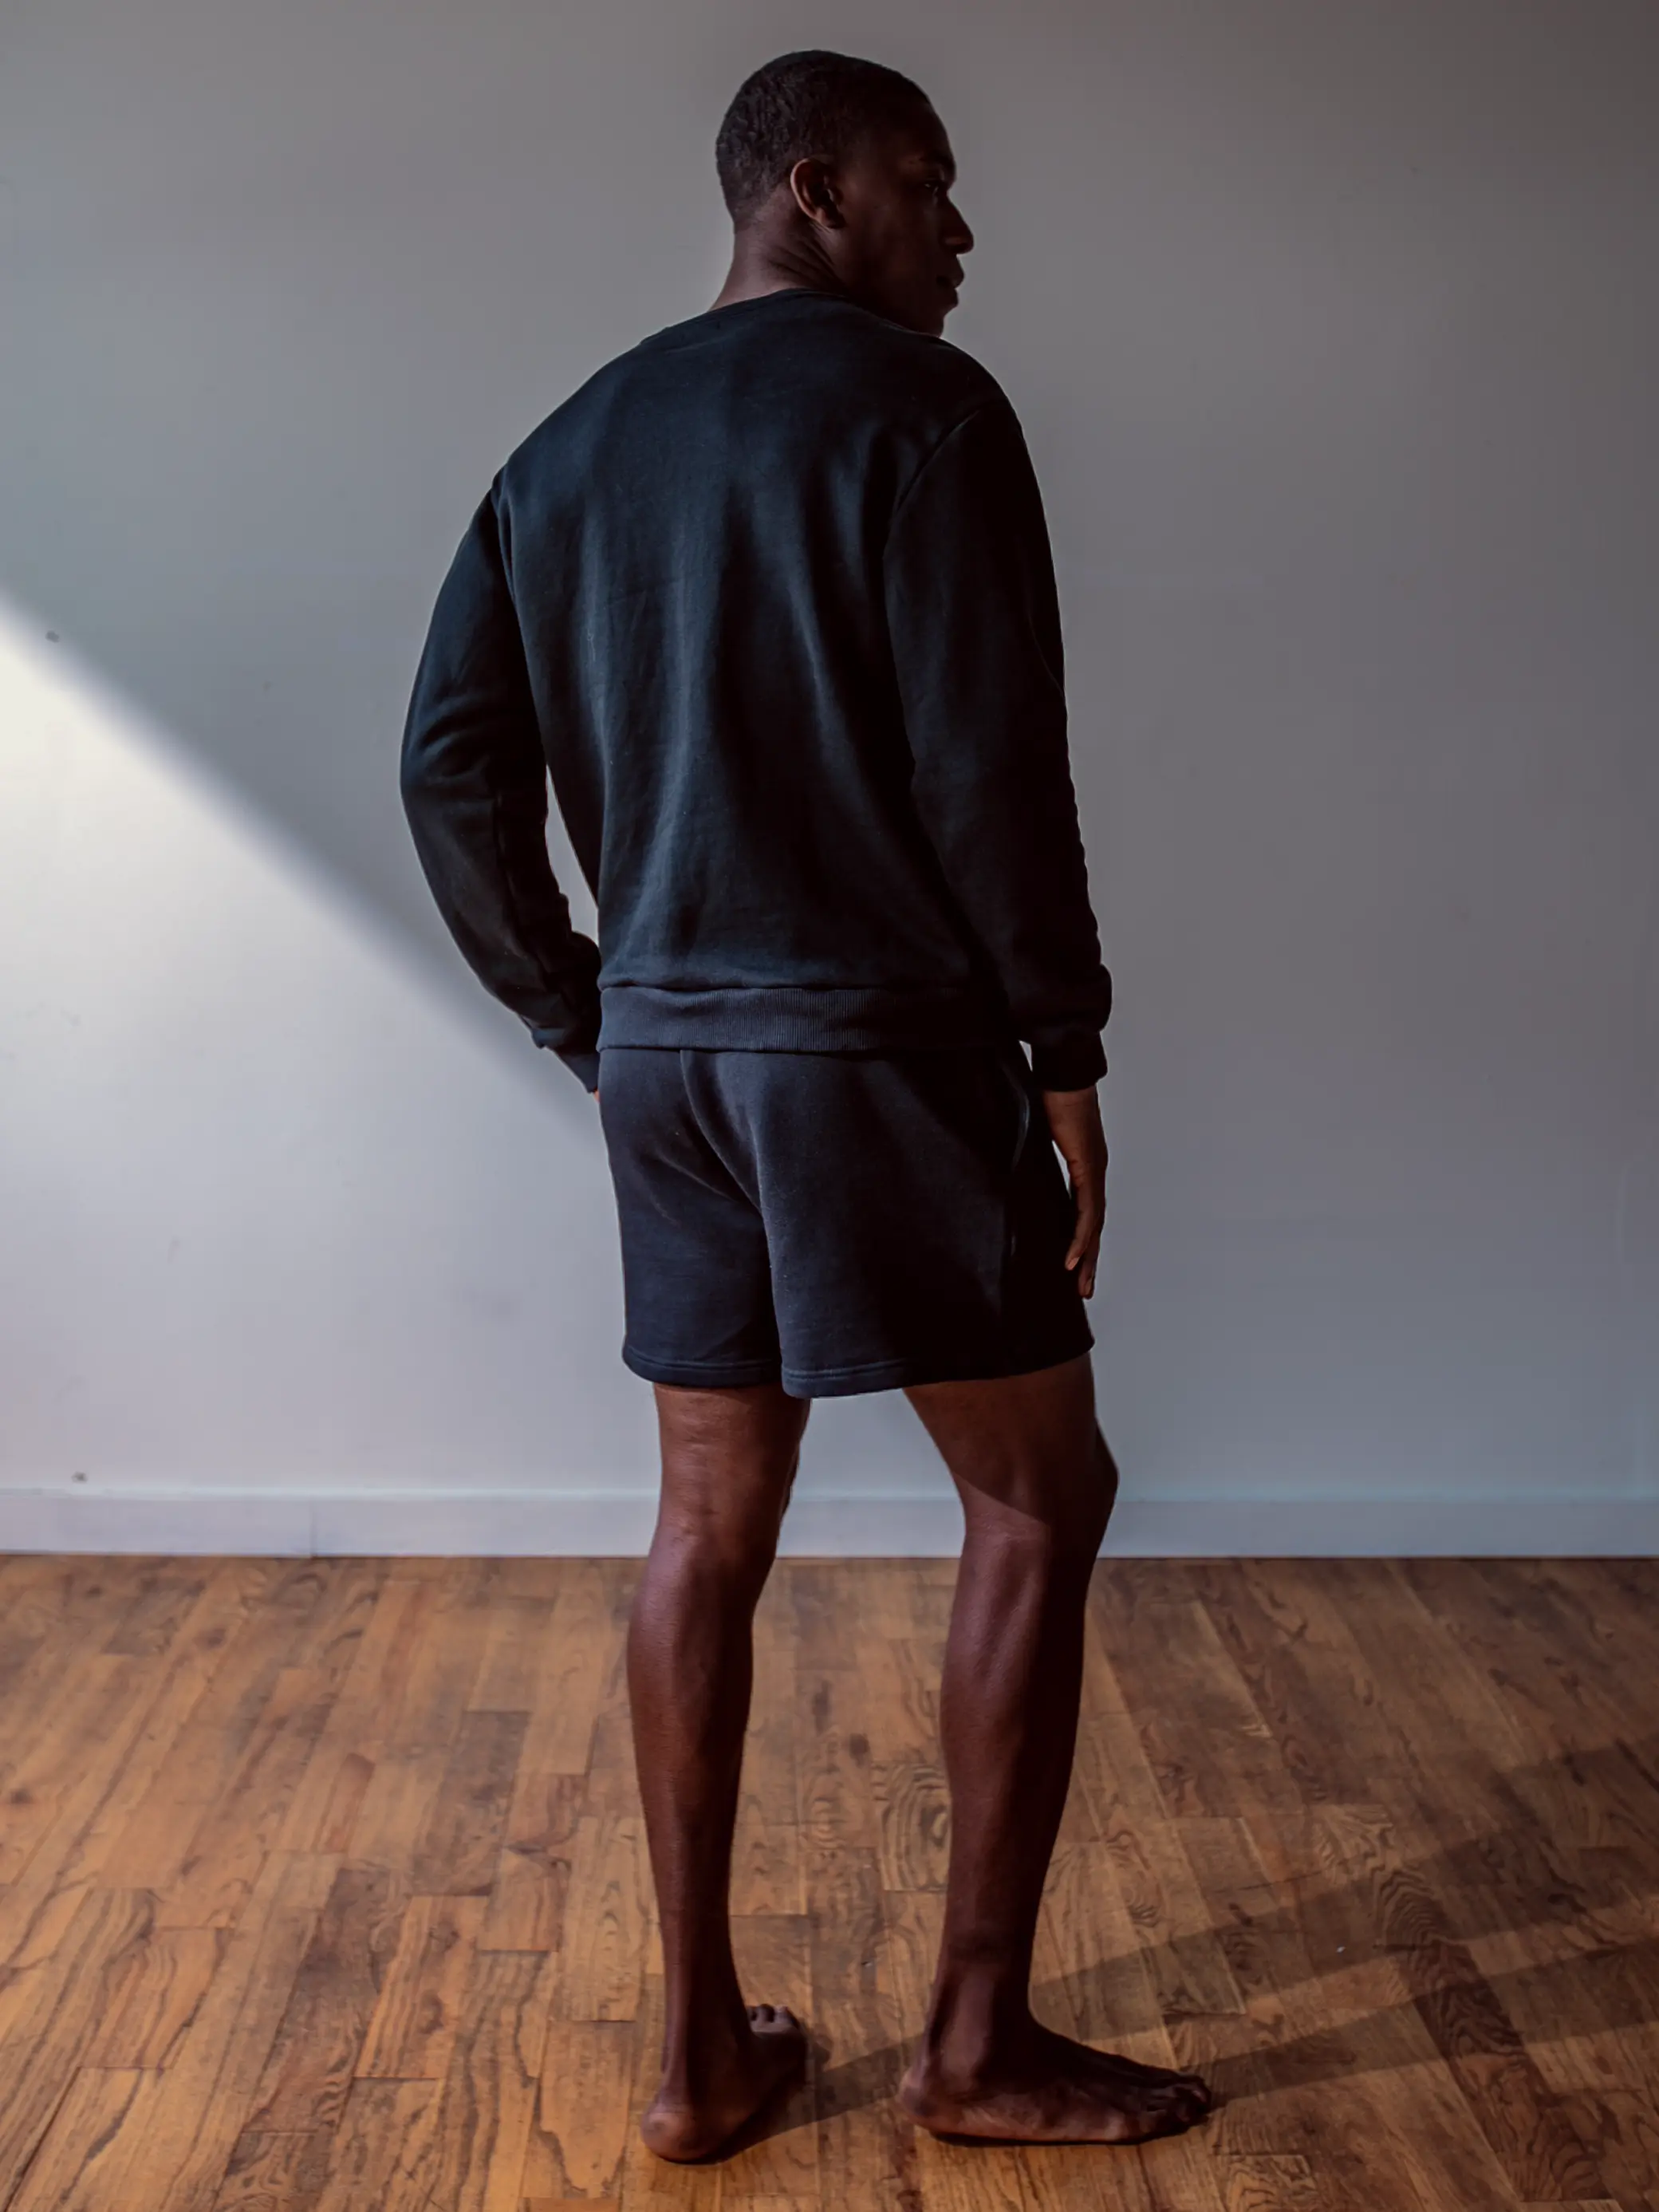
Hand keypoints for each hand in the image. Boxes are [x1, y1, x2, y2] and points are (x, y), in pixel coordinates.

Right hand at [1042, 1084, 1106, 1297]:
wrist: (1064, 1072)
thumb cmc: (1050, 1093)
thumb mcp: (1034, 1134)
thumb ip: (1029, 1154)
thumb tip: (1010, 1166)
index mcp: (1085, 1166)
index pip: (1085, 1212)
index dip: (1080, 1240)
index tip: (1072, 1265)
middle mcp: (1095, 1172)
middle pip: (1093, 1226)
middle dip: (1088, 1260)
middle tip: (1082, 1289)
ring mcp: (1095, 1171)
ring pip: (1093, 1226)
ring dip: (1086, 1257)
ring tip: (1079, 1284)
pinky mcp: (1090, 1168)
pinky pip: (1087, 1212)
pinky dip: (1080, 1238)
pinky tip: (1072, 1259)